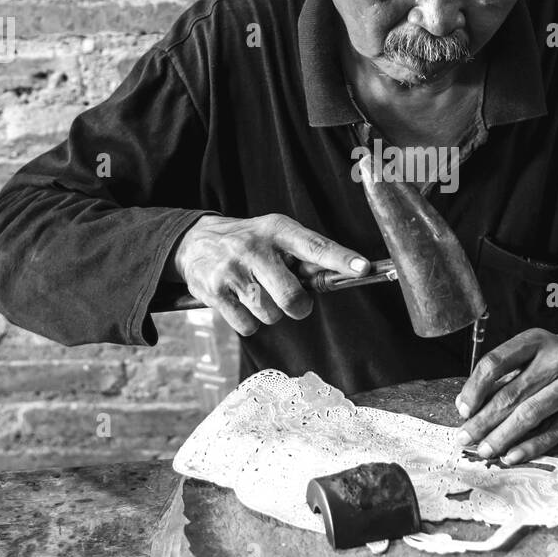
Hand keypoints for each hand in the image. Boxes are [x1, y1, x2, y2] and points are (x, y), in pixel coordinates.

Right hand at [170, 213, 368, 334]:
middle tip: (292, 300)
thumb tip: (343, 275)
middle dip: (298, 306)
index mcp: (277, 230)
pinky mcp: (213, 292)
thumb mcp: (276, 236)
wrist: (195, 242)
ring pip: (271, 314)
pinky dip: (249, 321)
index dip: (340, 259)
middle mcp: (254, 248)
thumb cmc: (250, 243)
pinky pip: (248, 325)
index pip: (314, 246)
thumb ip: (306, 256)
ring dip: (271, 313)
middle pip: (292, 296)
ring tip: (258, 293)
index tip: (363, 268)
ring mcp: (231, 270)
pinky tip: (240, 301)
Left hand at [454, 328, 557, 464]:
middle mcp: (557, 357)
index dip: (475, 388)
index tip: (463, 410)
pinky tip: (511, 455)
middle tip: (466, 437)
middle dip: (484, 420)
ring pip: (530, 413)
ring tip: (485, 450)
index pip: (496, 362)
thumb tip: (467, 407)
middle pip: (511, 392)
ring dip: (502, 436)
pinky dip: (529, 446)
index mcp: (536, 340)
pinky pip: (553, 431)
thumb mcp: (534, 357)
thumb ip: (504, 377)